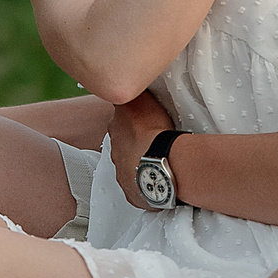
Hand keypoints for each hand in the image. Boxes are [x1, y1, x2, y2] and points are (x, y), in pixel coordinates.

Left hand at [109, 92, 175, 209]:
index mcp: (116, 131)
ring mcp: (123, 177)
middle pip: (124, 149)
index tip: (144, 126)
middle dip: (136, 147)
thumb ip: (134, 93)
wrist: (162, 164)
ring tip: (160, 163)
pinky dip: (148, 186)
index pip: (120, 125)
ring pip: (131, 170)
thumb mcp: (142, 100)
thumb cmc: (153, 132)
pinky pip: (140, 190)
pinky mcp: (134, 195)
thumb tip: (126, 83)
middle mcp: (115, 155)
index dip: (132, 125)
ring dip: (142, 166)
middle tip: (153, 145)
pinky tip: (159, 181)